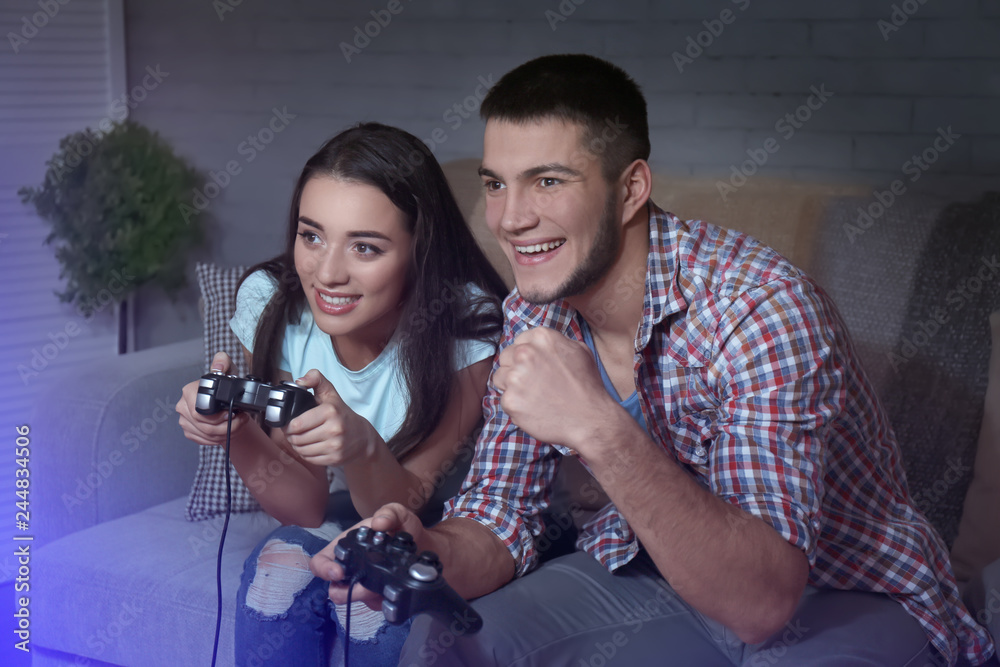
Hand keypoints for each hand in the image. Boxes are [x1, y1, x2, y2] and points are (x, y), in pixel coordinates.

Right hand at [175, 351, 250, 445]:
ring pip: (206, 435)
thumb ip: (223, 362)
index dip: (217, 417)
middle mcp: (183, 406)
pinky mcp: (189, 432)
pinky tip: (229, 431)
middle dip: (227, 426)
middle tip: (241, 420)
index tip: (232, 414)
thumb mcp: (228, 371)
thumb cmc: (225, 386)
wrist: (224, 401)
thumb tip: (219, 365)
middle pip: (204, 426)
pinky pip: (204, 441)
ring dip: (227, 433)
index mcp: (189, 391)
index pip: (198, 412)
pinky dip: (219, 439)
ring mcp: (184, 421)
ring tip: (239, 424)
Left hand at [283, 369, 378, 466]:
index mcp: (330, 411)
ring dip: (297, 446)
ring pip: (302, 450)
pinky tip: (310, 447)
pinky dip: (306, 454)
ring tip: (300, 440)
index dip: (288, 425)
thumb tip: (299, 381)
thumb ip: (316, 379)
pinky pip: (310, 459)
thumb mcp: (331, 394)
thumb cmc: (342, 414)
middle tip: (294, 433)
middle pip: (297, 438)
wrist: (363, 437)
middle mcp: (334, 429)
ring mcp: (335, 445)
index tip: (289, 424)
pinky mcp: (335, 458)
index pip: (296, 424)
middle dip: (291, 436)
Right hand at [310, 503, 426, 608]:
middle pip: (335, 588)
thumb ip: (389, 513)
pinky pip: (374, 605)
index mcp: (348, 546)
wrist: (427, 546)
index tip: (338, 573)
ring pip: (354, 600)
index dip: (323, 569)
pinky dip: (383, 599)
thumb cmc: (406, 528)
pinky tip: (394, 588)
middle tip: (367, 586)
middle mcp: (352, 567)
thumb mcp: (398, 514)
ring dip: (368, 596)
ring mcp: (364, 583)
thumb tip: (378, 523)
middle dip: (349, 591)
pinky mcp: (378, 596)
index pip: (321, 561)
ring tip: (384, 586)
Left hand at [492, 327, 616, 452]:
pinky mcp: (510, 400)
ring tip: (533, 396)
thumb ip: (556, 342)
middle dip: (515, 369)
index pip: (519, 342)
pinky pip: (504, 399)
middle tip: (533, 383)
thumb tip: (540, 344)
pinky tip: (534, 409)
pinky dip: (516, 406)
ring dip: (512, 386)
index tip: (534, 367)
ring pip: (500, 377)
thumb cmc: (587, 386)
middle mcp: (525, 353)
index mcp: (541, 338)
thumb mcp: (579, 351)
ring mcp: (515, 377)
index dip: (525, 355)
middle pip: (506, 357)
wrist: (590, 419)